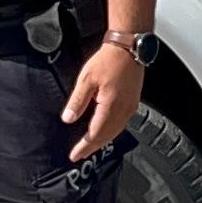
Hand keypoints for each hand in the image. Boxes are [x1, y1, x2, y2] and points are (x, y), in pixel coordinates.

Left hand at [61, 37, 145, 159]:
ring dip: (102, 141)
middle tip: (80, 155)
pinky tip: (105, 131)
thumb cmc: (109, 59)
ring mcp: (130, 106)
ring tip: (90, 146)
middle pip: (107, 136)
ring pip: (115, 131)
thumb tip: (68, 118)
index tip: (74, 155)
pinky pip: (121, 123)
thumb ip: (77, 101)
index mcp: (111, 106)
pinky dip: (111, 132)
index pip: (95, 133)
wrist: (128, 47)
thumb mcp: (87, 79)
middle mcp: (123, 110)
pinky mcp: (133, 102)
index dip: (84, 146)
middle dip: (92, 147)